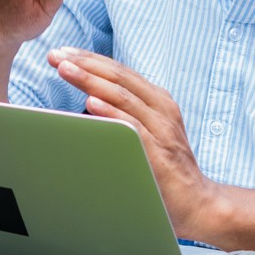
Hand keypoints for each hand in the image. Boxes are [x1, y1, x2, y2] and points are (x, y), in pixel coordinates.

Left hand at [48, 48, 216, 238]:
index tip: (63, 52)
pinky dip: (111, 113)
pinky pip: (132, 128)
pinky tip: (90, 104)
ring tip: (66, 70)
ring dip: (91, 81)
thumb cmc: (166, 167)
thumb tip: (88, 99)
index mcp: (157, 100)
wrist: (198, 202)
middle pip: (119, 78)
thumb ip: (126, 113)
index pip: (120, 72)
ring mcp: (162, 129)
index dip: (90, 59)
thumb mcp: (149, 130)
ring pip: (123, 97)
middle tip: (56, 55)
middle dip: (85, 64)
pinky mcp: (159, 153)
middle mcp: (161, 109)